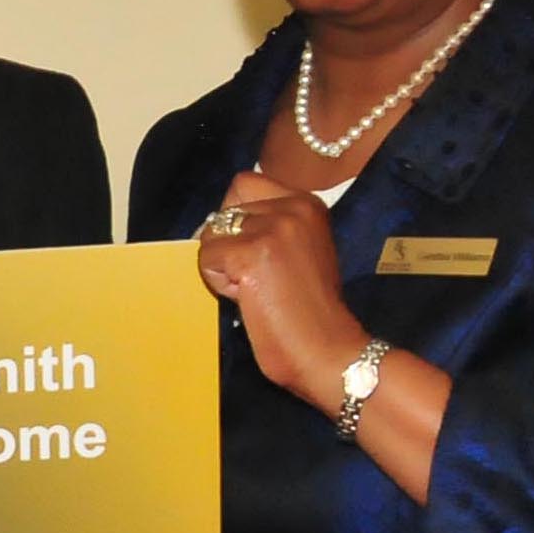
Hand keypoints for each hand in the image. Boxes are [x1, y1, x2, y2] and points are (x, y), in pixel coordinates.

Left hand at [194, 172, 370, 406]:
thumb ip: (270, 228)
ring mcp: (273, 228)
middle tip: (258, 278)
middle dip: (228, 244)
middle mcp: (293, 206)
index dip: (235, 219)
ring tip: (255, 290)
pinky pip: (206, 260)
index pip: (244, 184)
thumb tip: (218, 222)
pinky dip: (217, 284)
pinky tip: (248, 298)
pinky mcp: (251, 253)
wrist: (326, 348)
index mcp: (307, 203)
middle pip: (223, 210)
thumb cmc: (308, 309)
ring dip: (222, 266)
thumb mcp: (298, 250)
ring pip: (211, 235)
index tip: (256, 252)